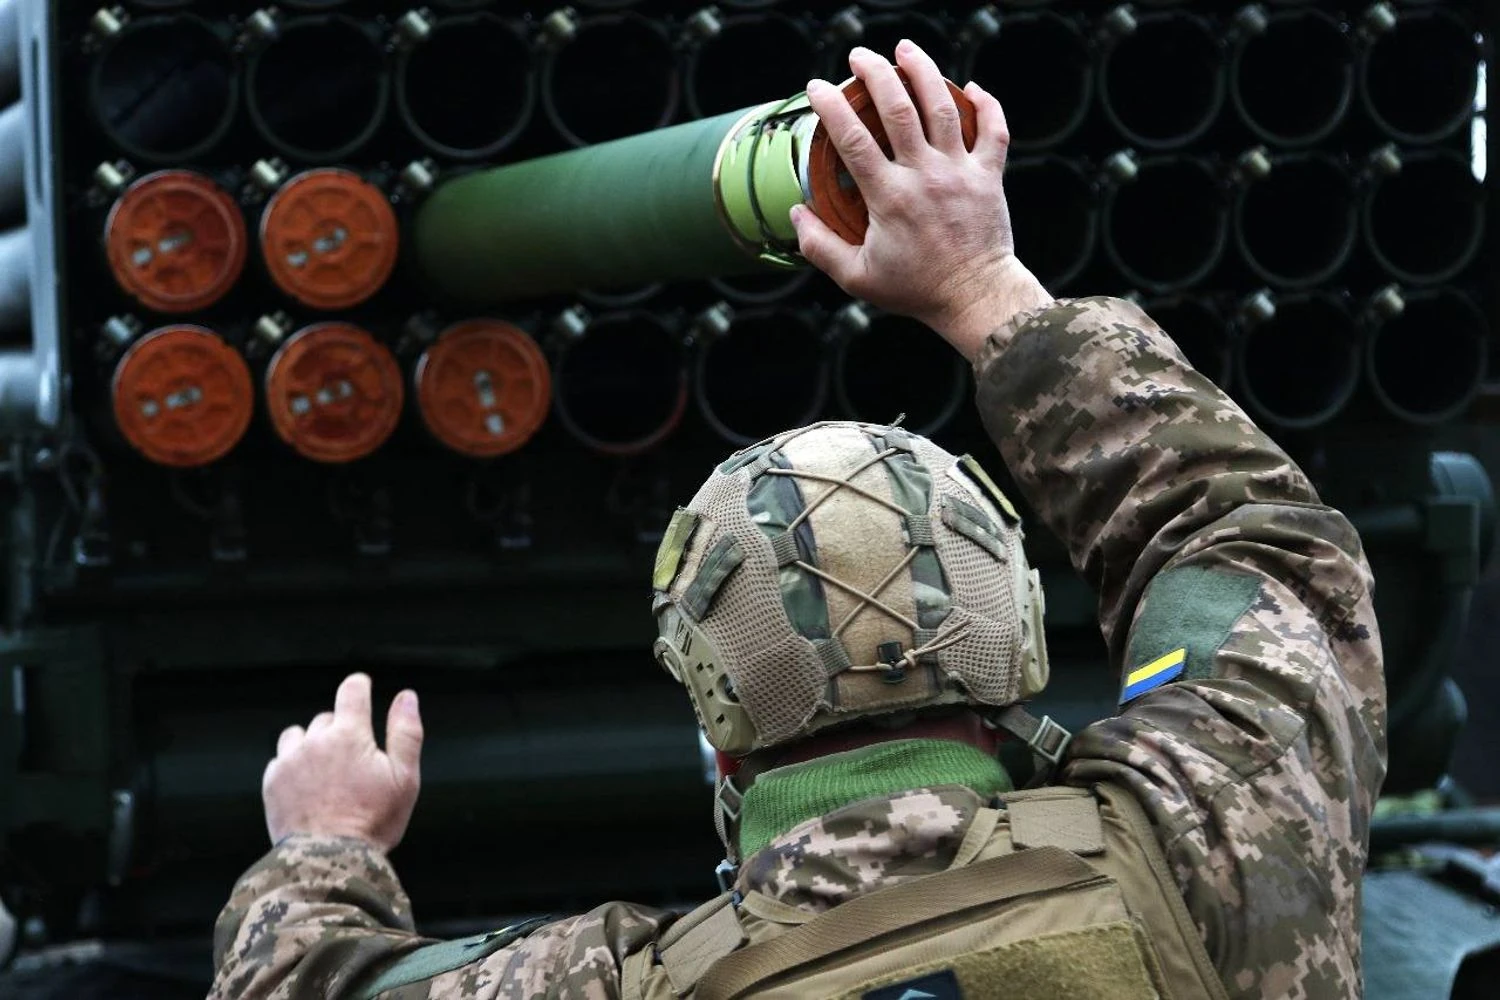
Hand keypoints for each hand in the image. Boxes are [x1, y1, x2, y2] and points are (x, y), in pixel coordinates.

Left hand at [262, 673, 423, 853]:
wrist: (329, 862)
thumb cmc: (374, 821)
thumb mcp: (405, 778)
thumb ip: (406, 732)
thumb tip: (406, 697)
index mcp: (349, 735)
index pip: (352, 690)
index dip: (359, 686)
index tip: (362, 688)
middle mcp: (315, 741)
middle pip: (327, 718)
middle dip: (341, 730)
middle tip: (354, 761)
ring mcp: (289, 761)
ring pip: (299, 735)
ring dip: (312, 744)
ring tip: (327, 772)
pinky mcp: (272, 782)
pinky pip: (281, 760)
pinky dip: (294, 767)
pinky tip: (308, 788)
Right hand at [791, 41, 1052, 360]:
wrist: (974, 297)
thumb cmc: (915, 289)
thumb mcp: (856, 278)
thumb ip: (820, 247)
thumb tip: (796, 213)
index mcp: (889, 197)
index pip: (853, 139)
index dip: (832, 107)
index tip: (817, 88)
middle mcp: (925, 175)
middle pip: (898, 109)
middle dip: (875, 74)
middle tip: (859, 57)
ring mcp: (961, 171)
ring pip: (943, 106)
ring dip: (923, 71)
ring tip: (905, 49)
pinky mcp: (989, 176)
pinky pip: (993, 129)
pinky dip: (985, 104)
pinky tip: (970, 88)